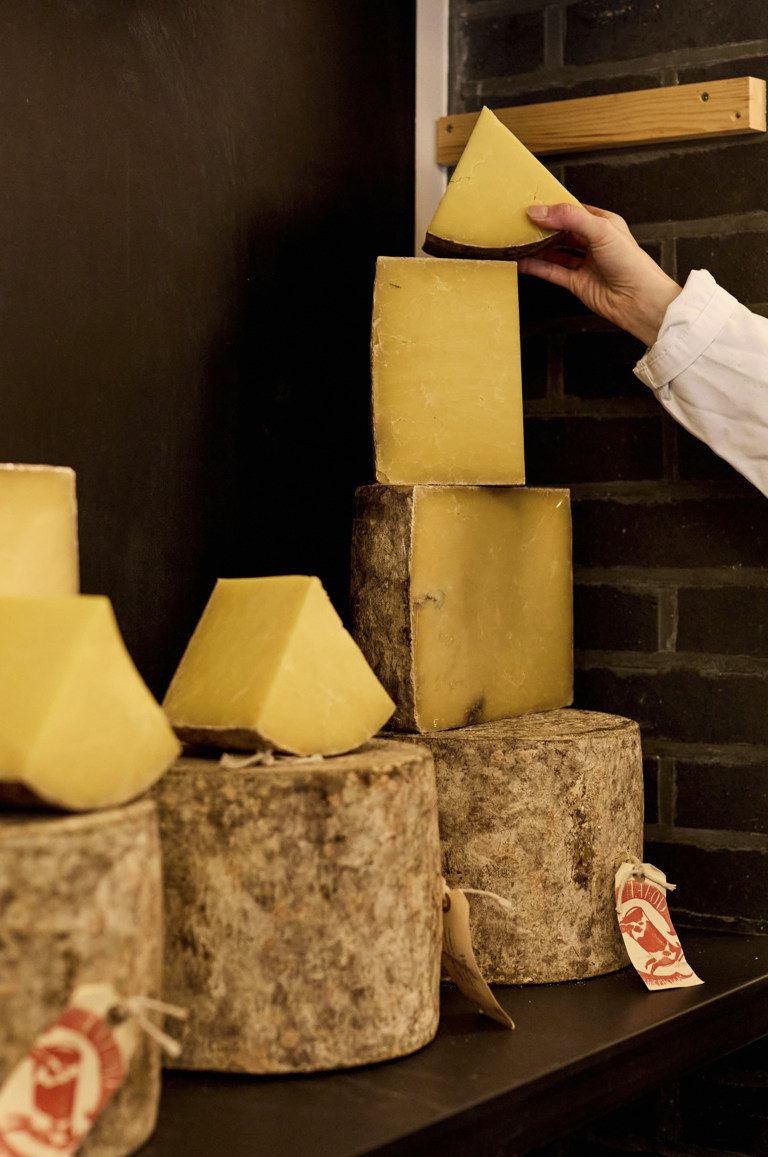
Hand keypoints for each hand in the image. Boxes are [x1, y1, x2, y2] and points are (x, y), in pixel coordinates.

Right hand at [517, 203, 681, 346]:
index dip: (554, 207)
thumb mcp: (601, 230)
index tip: (533, 205)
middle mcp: (593, 242)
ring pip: (555, 251)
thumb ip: (569, 218)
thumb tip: (540, 212)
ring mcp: (584, 263)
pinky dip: (536, 267)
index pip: (573, 210)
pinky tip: (522, 262)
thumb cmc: (631, 264)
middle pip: (561, 230)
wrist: (638, 300)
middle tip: (521, 222)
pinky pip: (552, 271)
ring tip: (518, 241)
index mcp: (603, 223)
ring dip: (537, 247)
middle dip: (542, 227)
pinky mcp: (576, 283)